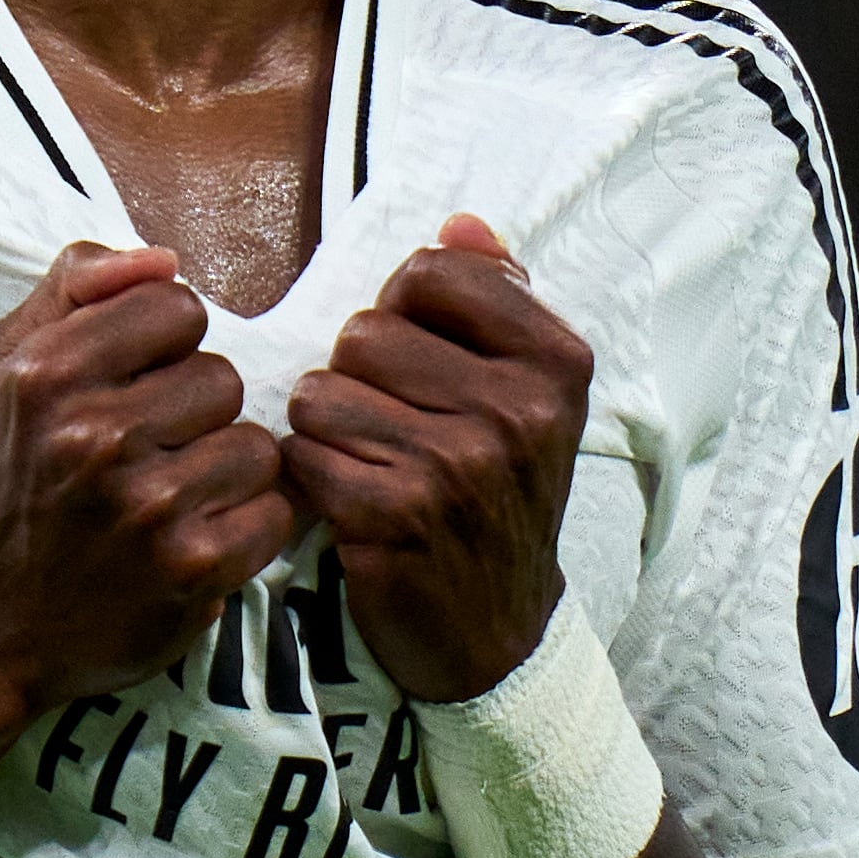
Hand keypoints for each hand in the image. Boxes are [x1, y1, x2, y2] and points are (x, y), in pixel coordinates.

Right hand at [0, 243, 294, 716]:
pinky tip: (196, 537)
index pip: (175, 307)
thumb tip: (164, 260)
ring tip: (174, 496)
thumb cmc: (9, 482)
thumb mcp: (5, 369)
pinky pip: (273, 513)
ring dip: (224, 470)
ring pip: (255, 445)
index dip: (163, 346)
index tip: (134, 387)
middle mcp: (94, 437)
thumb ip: (73, 289)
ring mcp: (148, 507)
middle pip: (221, 376)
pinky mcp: (192, 570)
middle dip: (194, 412)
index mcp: (47, 374)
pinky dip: (246, 526)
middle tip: (148, 451)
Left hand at [283, 216, 591, 702]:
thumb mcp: (527, 397)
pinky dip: (308, 476)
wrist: (497, 633)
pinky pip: (302, 452)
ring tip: (367, 463)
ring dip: (326, 427)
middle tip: (391, 428)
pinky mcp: (395, 516)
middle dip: (358, 375)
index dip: (403, 312)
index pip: (431, 272)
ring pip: (322, 389)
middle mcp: (516, 410)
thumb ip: (497, 300)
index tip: (422, 365)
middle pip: (365, 330)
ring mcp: (457, 465)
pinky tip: (346, 502)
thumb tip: (461, 224)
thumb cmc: (498, 498)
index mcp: (556, 363)